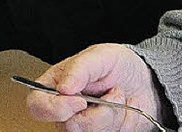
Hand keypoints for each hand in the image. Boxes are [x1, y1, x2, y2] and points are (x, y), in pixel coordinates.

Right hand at [26, 43, 162, 130]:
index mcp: (56, 84)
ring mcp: (81, 124)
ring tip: (115, 94)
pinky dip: (116, 120)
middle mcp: (65, 107)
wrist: (144, 81)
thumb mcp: (101, 56)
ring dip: (108, 113)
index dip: (52, 107)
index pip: (36, 104)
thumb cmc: (118, 64)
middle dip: (89, 114)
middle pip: (60, 125)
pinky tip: (119, 106)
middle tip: (105, 97)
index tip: (78, 100)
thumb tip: (63, 87)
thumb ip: (80, 68)